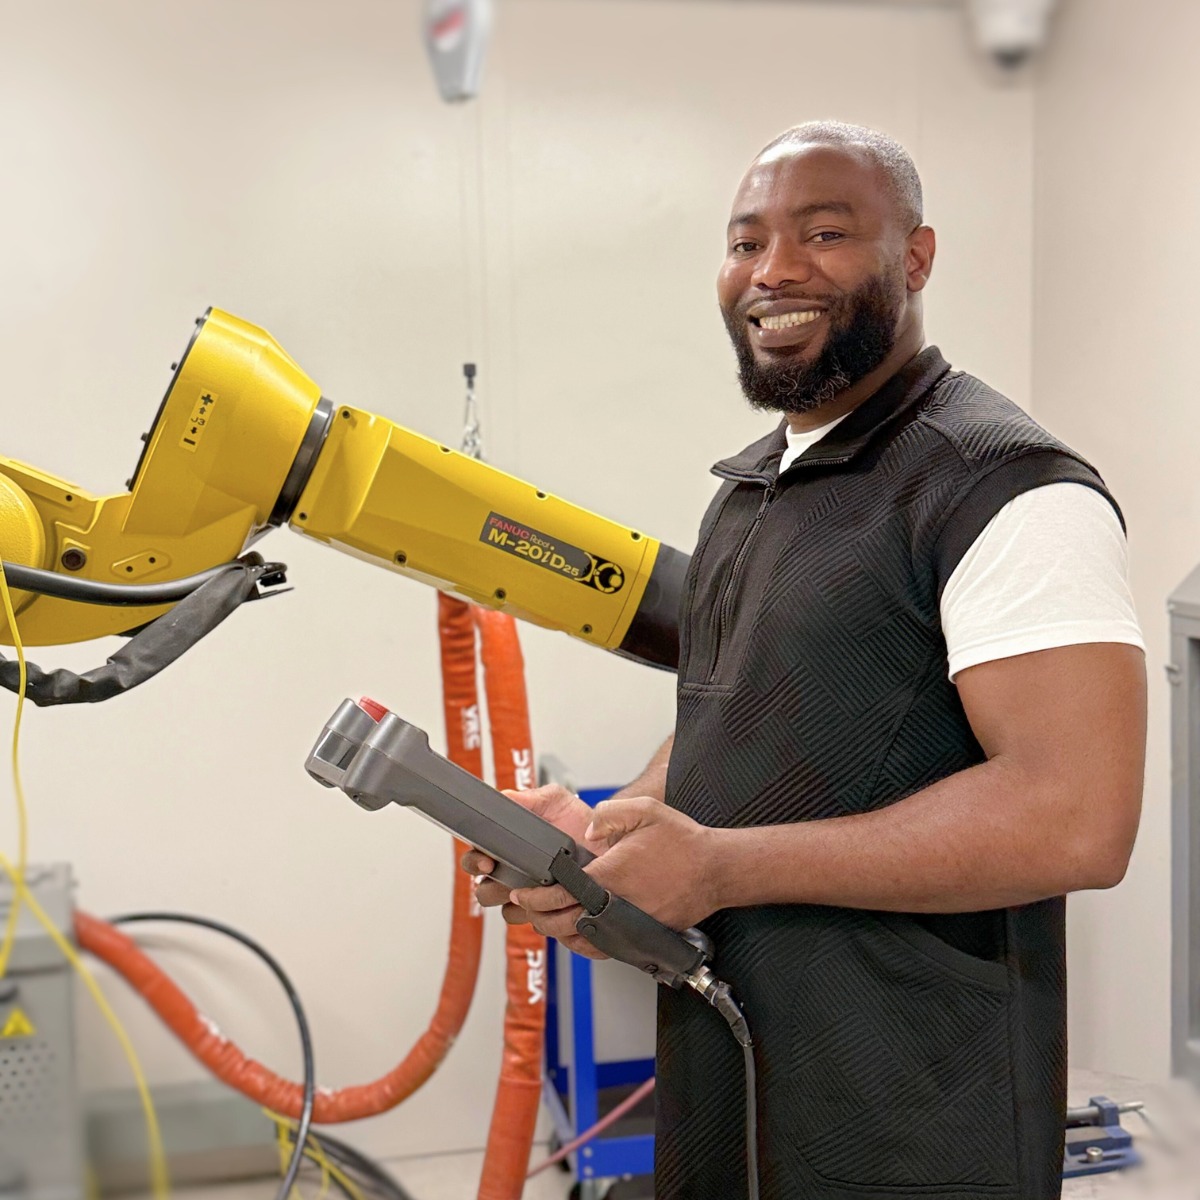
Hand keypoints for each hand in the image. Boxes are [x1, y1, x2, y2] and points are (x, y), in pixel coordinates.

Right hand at [459, 784, 606, 953]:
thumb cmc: (578, 821)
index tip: (486, 861)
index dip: (474, 861)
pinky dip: (541, 915)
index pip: (475, 858)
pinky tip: (552, 902)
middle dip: (490, 887)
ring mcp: (529, 895)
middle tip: (506, 879)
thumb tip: (506, 798)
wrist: (608, 843)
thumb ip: (529, 798)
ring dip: (516, 903)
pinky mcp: (547, 911)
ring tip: (534, 891)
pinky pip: (535, 922)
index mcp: (506, 847)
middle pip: (484, 890)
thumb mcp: (554, 801)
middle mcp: (512, 874)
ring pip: (506, 910)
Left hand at [510, 798, 723, 953]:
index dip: (535, 896)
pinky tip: (577, 930)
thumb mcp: (645, 810)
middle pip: (564, 923)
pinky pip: (604, 948)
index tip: (523, 892)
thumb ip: (609, 814)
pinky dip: (584, 943)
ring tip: (547, 917)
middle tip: (527, 906)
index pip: (561, 893)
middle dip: (540, 917)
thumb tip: (586, 830)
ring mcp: (629, 925)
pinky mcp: (641, 935)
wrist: (715, 869)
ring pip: (582, 940)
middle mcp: (618, 905)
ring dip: (559, 932)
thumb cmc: (682, 841)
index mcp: (612, 875)